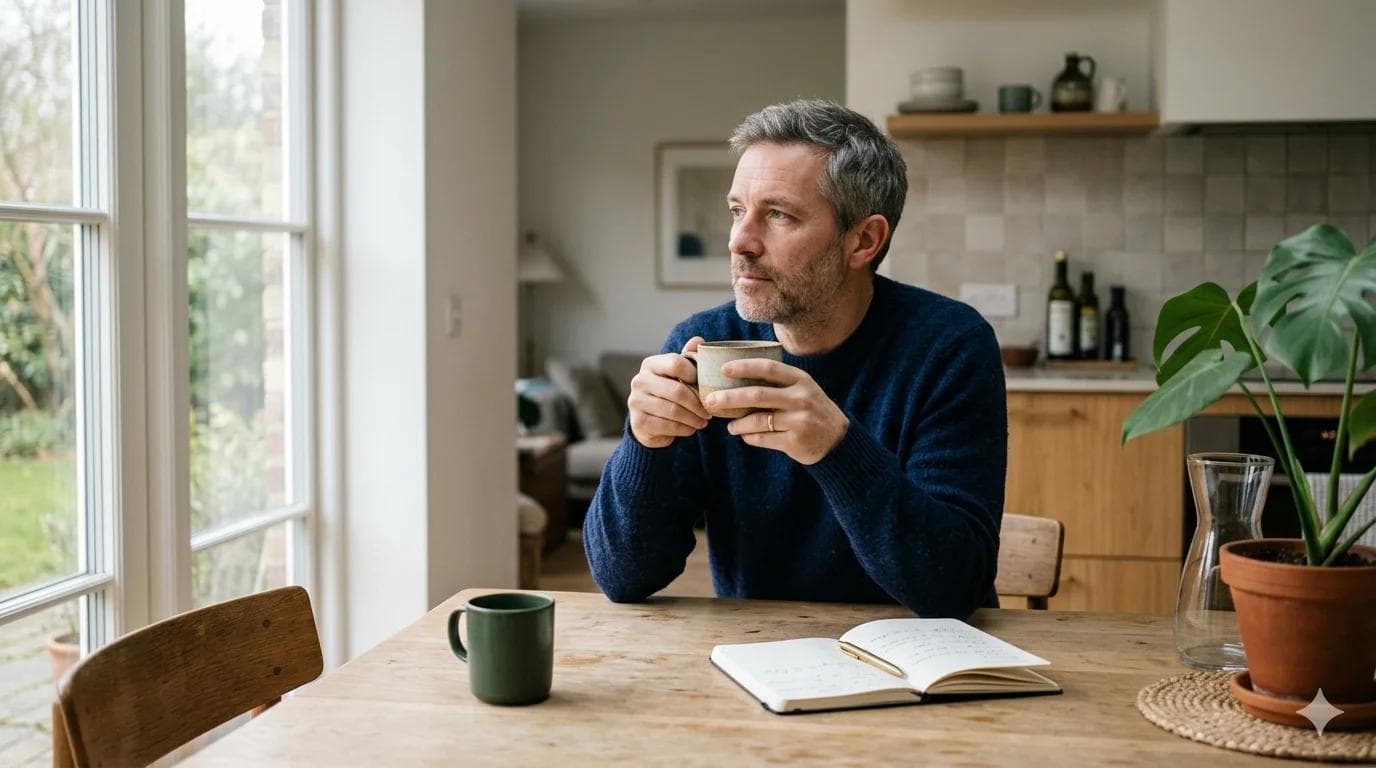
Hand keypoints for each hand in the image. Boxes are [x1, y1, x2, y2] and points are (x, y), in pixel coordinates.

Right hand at [627, 337, 711, 448]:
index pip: (675, 363)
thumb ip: (688, 358)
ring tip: (704, 421)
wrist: (648, 421)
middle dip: (697, 403)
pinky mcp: (638, 422)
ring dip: (693, 418)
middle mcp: (639, 380)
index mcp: (650, 364)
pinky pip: (667, 426)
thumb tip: (699, 340)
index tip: (706, 386)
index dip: (694, 374)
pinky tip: (692, 429)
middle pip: (676, 390)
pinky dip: (684, 429)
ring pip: (673, 410)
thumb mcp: (678, 374)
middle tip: (710, 411)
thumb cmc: (669, 393)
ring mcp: (636, 401)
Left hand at [703, 359, 848, 464]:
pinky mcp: (794, 441)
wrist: (837, 440)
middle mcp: (800, 398)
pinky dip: (749, 437)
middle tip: (710, 400)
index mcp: (800, 380)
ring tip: (728, 425)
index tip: (723, 369)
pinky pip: (763, 439)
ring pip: (757, 420)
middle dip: (729, 397)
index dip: (744, 366)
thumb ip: (779, 383)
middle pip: (757, 395)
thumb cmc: (812, 410)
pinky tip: (744, 435)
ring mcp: (798, 420)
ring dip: (737, 423)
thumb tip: (738, 378)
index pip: (768, 368)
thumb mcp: (803, 389)